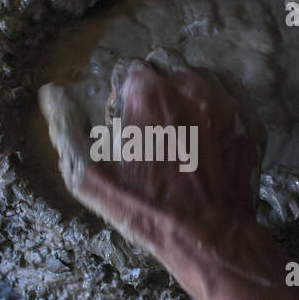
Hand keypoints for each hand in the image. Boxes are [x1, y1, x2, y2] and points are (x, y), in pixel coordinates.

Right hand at [38, 50, 265, 261]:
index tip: (128, 126)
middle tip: (153, 126)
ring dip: (185, 93)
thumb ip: (66, 129)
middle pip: (163, 64)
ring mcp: (222, 97)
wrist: (209, 235)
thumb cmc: (146, 209)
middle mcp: (186, 83)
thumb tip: (52, 94)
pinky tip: (207, 132)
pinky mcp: (247, 114)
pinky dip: (215, 103)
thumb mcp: (89, 177)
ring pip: (196, 74)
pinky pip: (228, 90)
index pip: (127, 70)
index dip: (123, 98)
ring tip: (181, 131)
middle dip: (155, 88)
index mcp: (145, 91)